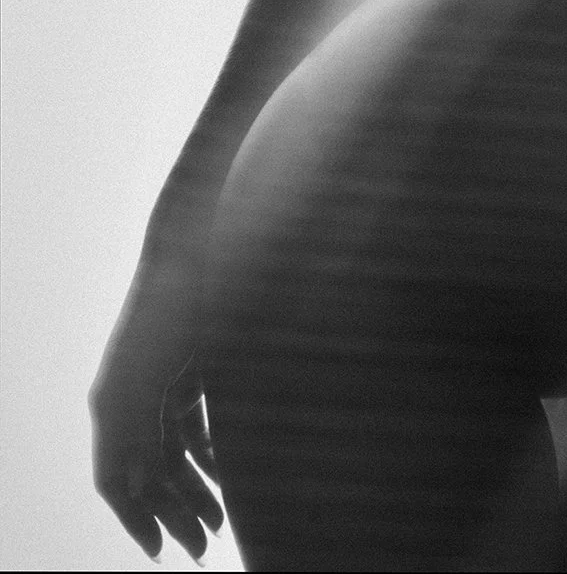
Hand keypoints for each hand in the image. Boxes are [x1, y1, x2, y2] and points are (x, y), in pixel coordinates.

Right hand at [91, 255, 224, 561]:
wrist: (197, 247)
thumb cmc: (177, 307)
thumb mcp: (157, 373)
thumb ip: (146, 428)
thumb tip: (134, 487)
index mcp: (115, 403)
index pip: (115, 480)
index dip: (136, 520)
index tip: (158, 553)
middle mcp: (131, 397)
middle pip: (147, 474)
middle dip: (173, 514)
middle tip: (202, 549)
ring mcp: (159, 383)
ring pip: (170, 453)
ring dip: (192, 489)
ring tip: (218, 523)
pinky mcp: (187, 369)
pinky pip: (189, 425)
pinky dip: (206, 454)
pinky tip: (227, 477)